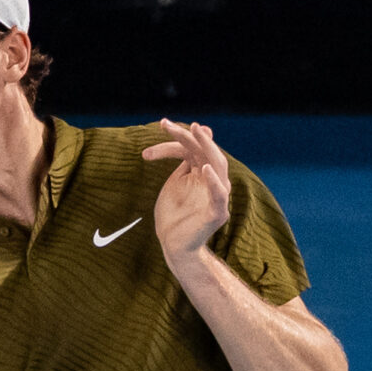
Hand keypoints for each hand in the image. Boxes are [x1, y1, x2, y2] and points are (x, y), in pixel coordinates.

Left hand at [140, 118, 231, 265]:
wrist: (174, 247)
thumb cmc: (174, 216)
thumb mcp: (174, 183)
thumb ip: (181, 163)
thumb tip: (187, 136)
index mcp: (201, 172)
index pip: (191, 148)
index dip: (173, 140)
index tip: (152, 138)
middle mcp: (212, 180)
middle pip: (205, 150)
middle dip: (190, 135)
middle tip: (168, 123)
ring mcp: (217, 196)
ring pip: (217, 165)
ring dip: (207, 146)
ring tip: (195, 130)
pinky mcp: (217, 213)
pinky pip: (219, 194)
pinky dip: (213, 181)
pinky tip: (204, 168)